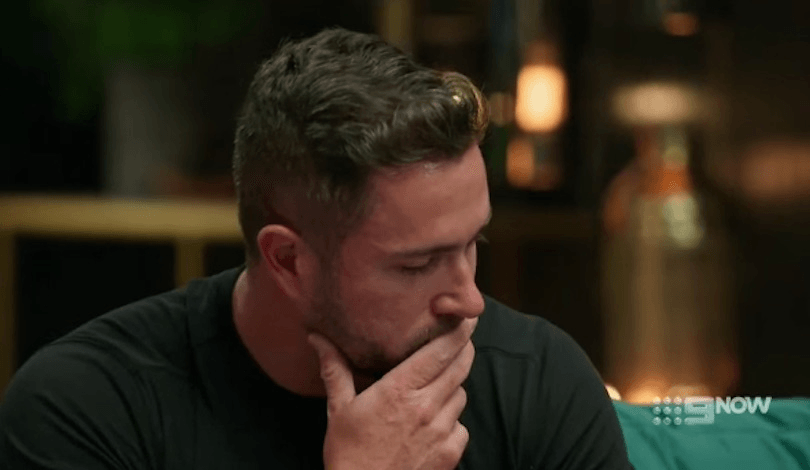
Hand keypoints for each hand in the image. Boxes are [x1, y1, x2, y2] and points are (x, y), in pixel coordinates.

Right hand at [308, 317, 476, 469]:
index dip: (457, 331)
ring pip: (461, 394)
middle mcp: (426, 407)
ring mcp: (442, 431)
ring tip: (433, 389)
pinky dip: (452, 421)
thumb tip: (317, 338)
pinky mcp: (451, 453)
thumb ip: (335, 370)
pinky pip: (462, 425)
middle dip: (462, 350)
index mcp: (399, 390)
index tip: (465, 317)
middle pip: (460, 367)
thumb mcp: (339, 410)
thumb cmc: (349, 455)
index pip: (440, 351)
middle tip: (460, 339)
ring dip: (452, 387)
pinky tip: (433, 424)